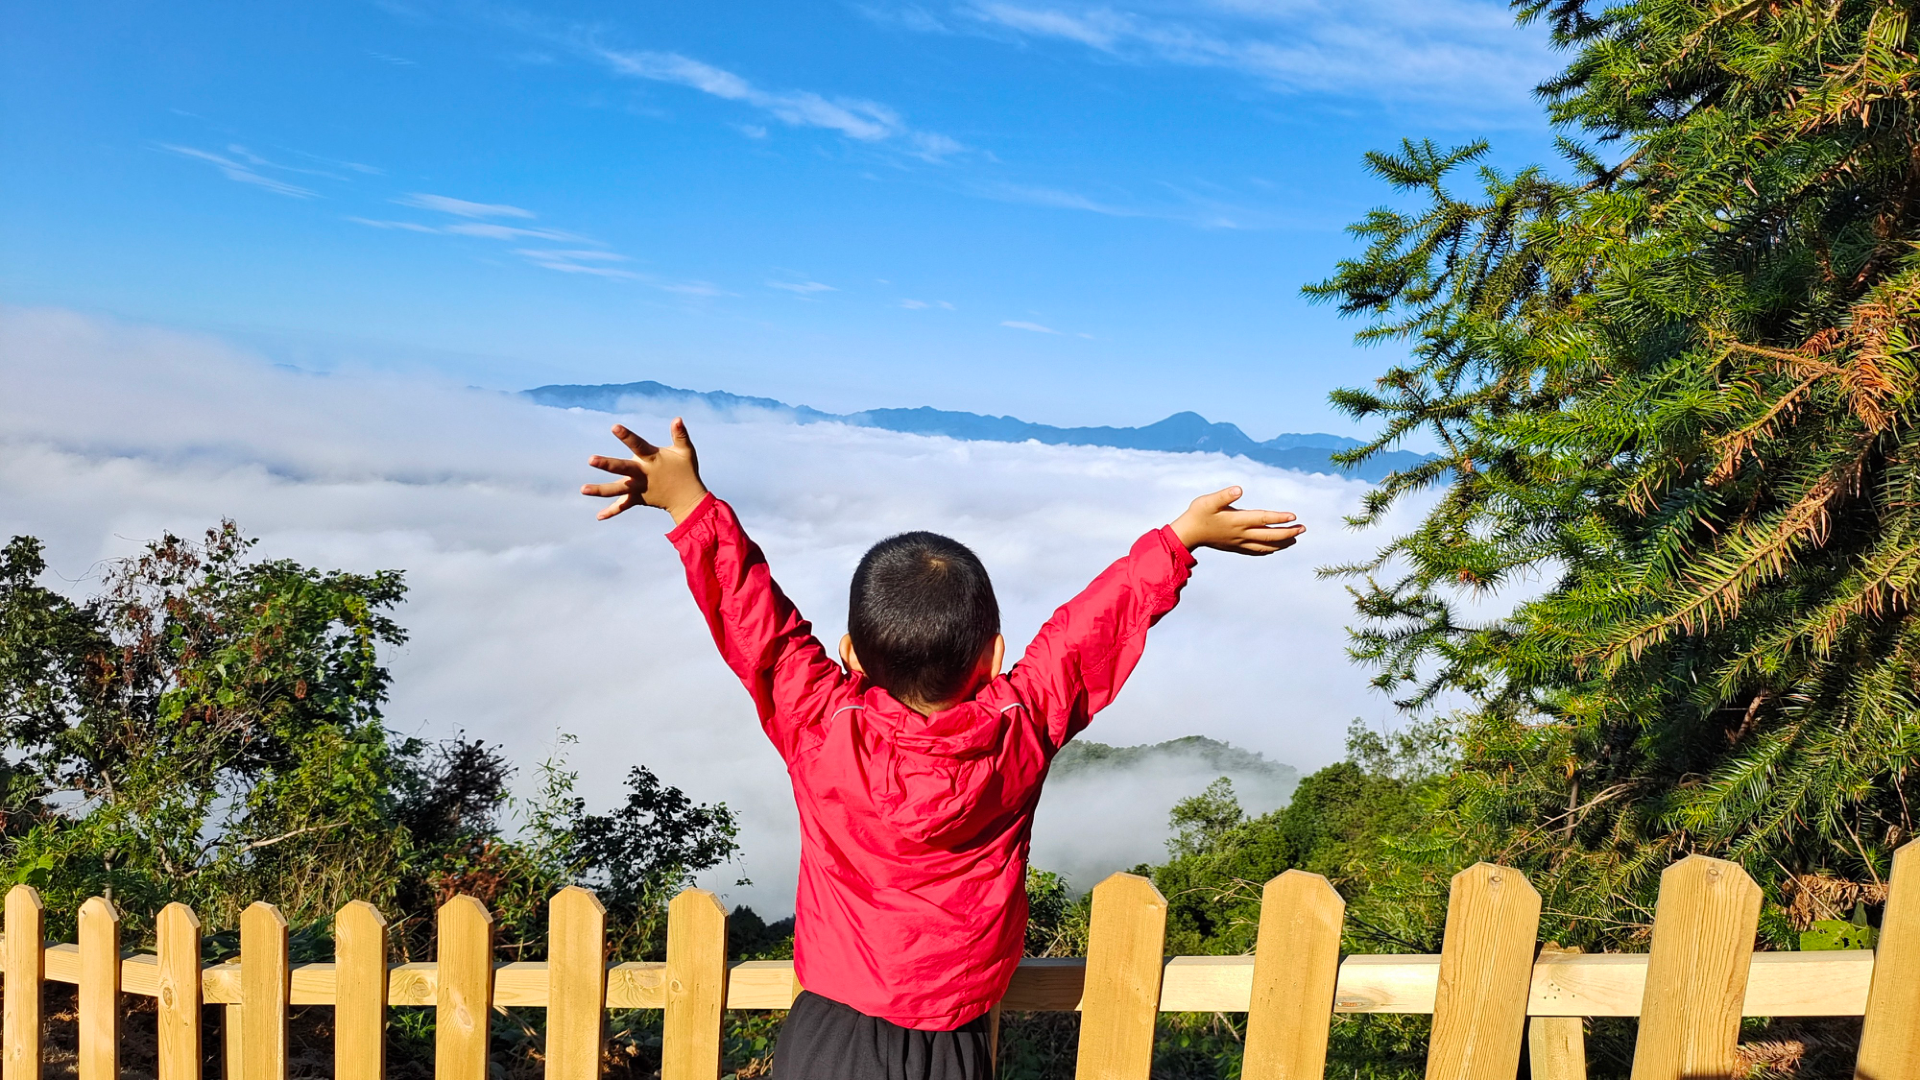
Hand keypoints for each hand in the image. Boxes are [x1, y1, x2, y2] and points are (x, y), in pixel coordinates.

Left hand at [581, 418, 709, 523]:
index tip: (614, 427)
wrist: (688, 500)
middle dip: (607, 464)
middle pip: (622, 468)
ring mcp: (639, 488)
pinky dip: (612, 511)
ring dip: (600, 490)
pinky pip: (623, 506)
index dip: (626, 436)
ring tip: (583, 489)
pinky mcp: (638, 499)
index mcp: (652, 459)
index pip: (638, 445)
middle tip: (591, 460)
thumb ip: (680, 435)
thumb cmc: (686, 471)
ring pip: (617, 489)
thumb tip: (677, 418)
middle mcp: (643, 474)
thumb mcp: (686, 451)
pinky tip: (599, 516)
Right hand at [1170, 487, 1303, 554]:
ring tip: (1294, 539)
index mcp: (1237, 521)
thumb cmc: (1197, 514)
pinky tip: (1274, 549)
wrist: (1187, 534)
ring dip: (1282, 543)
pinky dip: (1268, 550)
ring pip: (1265, 546)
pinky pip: (1256, 551)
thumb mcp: (1208, 500)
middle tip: (1303, 528)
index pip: (1263, 519)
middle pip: (1269, 536)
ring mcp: (1239, 543)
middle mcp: (1241, 534)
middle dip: (1288, 533)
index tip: (1294, 517)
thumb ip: (1224, 495)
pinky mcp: (1235, 547)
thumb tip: (1239, 489)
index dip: (1279, 518)